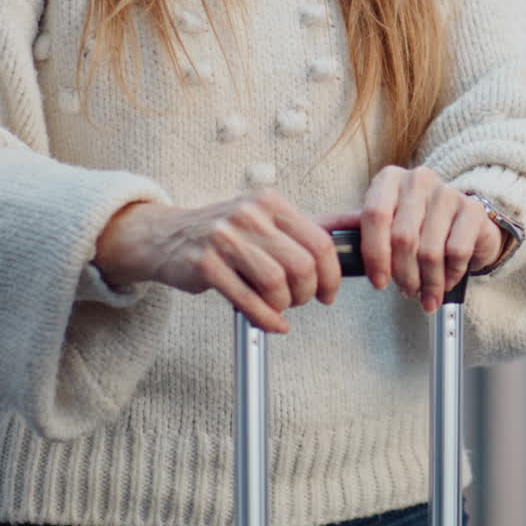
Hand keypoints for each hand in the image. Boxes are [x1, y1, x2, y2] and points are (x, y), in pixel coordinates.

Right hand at [94, 190, 342, 332]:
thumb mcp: (266, 218)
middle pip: (302, 265)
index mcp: (270, 203)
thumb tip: (358, 227)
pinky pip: (248, 300)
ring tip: (279, 306)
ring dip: (285, 306)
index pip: (320, 242)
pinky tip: (270, 322)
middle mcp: (249, 215)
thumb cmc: (225, 233)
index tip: (327, 293)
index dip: (331, 276)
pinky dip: (266, 319)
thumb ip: (310, 226)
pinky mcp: (205, 264)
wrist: (167, 237)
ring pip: (277, 283)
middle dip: (307, 293)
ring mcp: (225, 238)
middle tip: (299, 301)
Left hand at [325, 166, 503, 312]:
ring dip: (426, 282)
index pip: (374, 216)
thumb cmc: (418, 224)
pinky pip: (456, 253)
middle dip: (402, 274)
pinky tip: (445, 281)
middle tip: (405, 291)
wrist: (464, 220)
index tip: (378, 282)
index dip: (374, 254)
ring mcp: (447, 192)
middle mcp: (418, 179)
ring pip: (429, 250)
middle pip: (402, 238)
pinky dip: (449, 275)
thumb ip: (366, 234)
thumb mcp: (389, 222)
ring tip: (425, 293)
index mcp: (389, 179)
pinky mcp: (472, 210)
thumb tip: (341, 258)